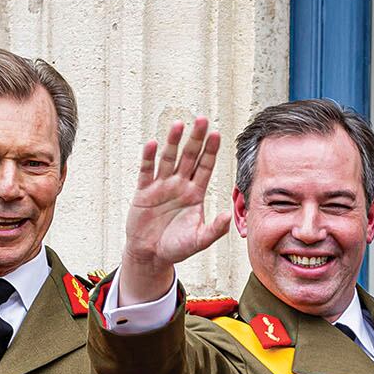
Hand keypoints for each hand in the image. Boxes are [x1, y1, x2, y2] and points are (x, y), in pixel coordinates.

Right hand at [117, 117, 231, 304]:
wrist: (151, 254)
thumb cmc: (177, 247)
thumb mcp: (199, 240)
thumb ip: (214, 229)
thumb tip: (229, 215)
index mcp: (195, 194)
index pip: (205, 168)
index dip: (210, 152)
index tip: (216, 135)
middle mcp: (179, 185)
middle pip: (189, 157)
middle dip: (195, 139)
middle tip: (202, 119)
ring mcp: (161, 186)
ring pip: (168, 159)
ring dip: (173, 142)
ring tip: (179, 125)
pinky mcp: (144, 192)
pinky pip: (146, 171)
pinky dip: (149, 158)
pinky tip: (153, 144)